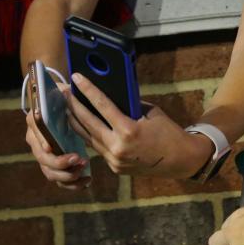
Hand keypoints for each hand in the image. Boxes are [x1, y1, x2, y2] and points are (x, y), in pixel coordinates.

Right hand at [25, 94, 90, 189]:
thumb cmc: (67, 100)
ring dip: (66, 175)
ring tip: (83, 172)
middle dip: (59, 162)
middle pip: (42, 158)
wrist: (64, 110)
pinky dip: (71, 184)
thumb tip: (65, 88)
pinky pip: (59, 181)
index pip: (34, 134)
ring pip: (50, 172)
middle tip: (79, 159)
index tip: (51, 146)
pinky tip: (86, 181)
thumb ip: (64, 93)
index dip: (42, 141)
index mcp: (35, 122)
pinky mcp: (55, 166)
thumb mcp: (67, 95)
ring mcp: (44, 156)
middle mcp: (36, 140)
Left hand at [67, 73, 202, 177]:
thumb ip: (129, 106)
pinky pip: (96, 147)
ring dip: (75, 121)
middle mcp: (118, 146)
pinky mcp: (114, 167)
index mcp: (129, 130)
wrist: (180, 160)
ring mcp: (114, 159)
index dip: (88, 90)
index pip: (102, 105)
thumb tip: (111, 96)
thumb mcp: (151, 113)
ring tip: (66, 107)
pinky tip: (82, 125)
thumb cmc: (168, 131)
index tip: (76, 77)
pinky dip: (88, 134)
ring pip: (87, 137)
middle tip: (63, 92)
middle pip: (87, 122)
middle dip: (73, 105)